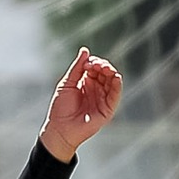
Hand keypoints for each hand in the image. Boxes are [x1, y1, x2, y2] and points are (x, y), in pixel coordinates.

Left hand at [40, 47, 122, 161]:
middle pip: (106, 72)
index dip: (94, 62)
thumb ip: (77, 68)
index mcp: (86, 82)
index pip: (96, 67)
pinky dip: (118, 85)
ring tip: (104, 68)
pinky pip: (116, 95)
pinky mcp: (107, 109)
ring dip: (111, 72)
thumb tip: (85, 50)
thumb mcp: (67, 83)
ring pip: (113, 81)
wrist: (60, 128)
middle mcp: (96, 89)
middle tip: (95, 65)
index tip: (86, 64)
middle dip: (103, 65)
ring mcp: (103, 98)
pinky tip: (115, 76)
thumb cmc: (60, 107)